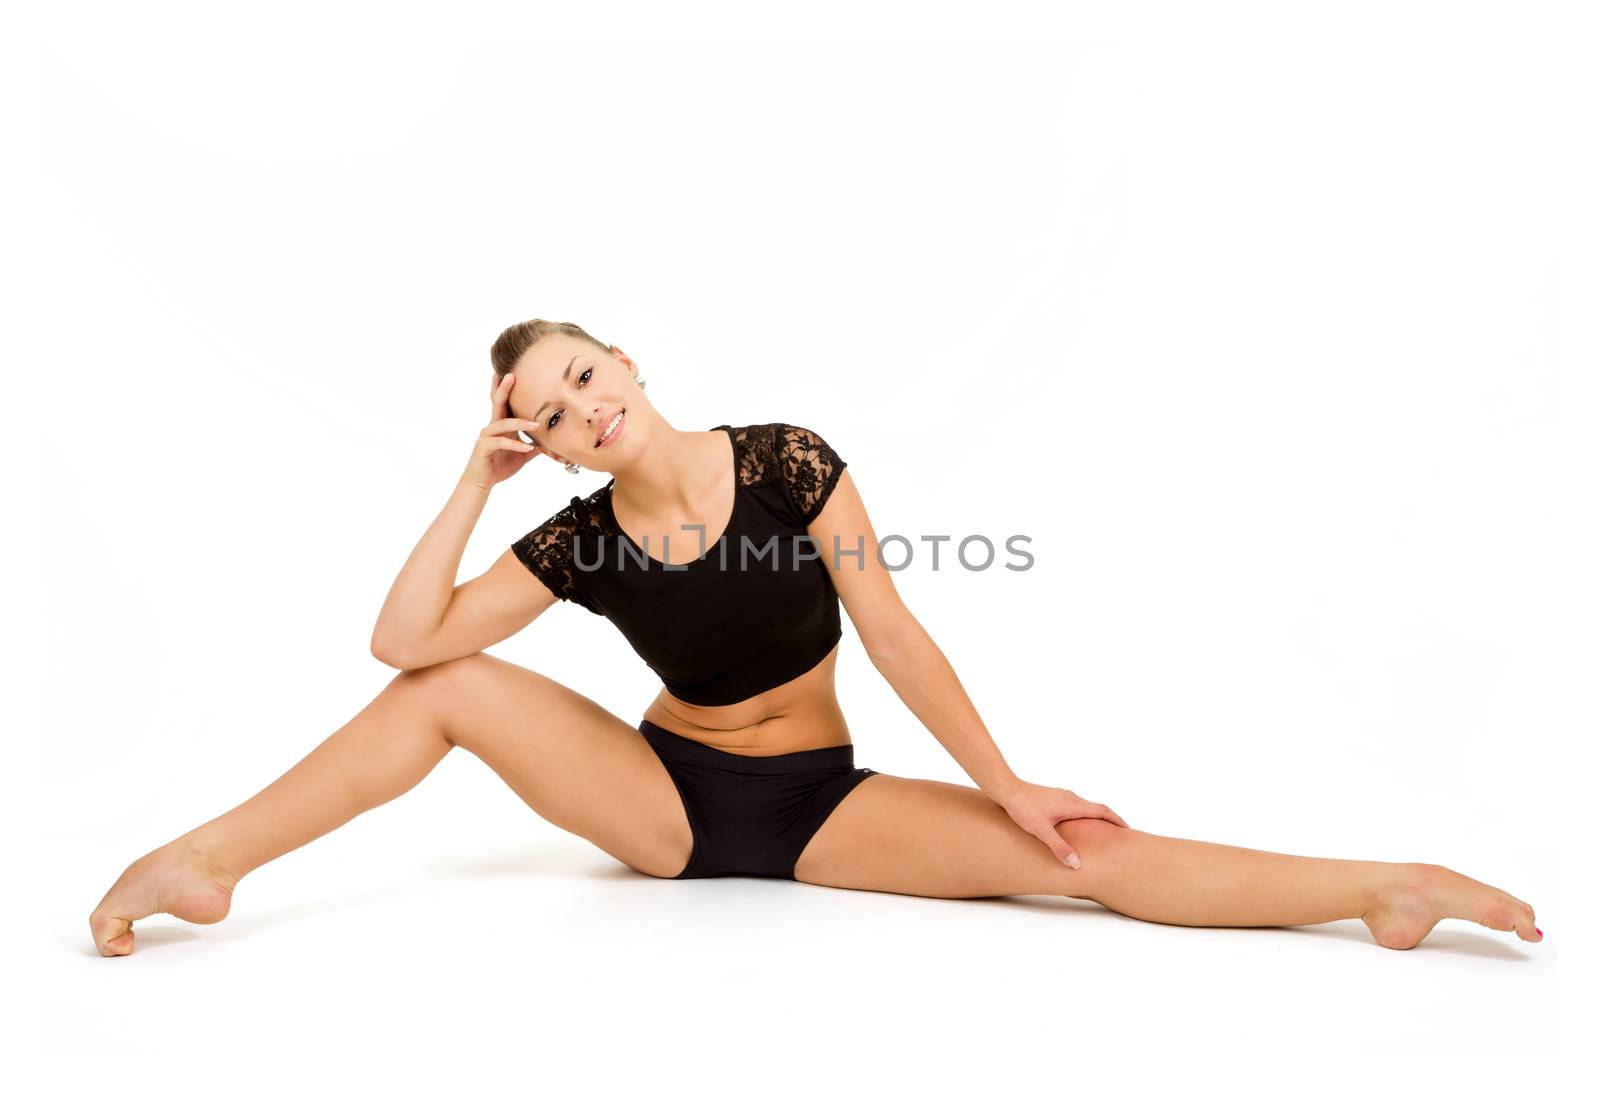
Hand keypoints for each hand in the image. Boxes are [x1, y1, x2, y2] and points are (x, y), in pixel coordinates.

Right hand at [461, 372, 551, 490]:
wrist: (482, 482)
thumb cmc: (500, 465)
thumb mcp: (522, 453)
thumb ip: (535, 445)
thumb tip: (553, 442)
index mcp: (501, 425)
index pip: (504, 403)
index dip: (506, 388)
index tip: (511, 372)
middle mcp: (492, 426)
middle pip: (497, 404)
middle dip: (504, 389)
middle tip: (510, 375)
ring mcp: (487, 436)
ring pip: (502, 424)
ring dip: (520, 423)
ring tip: (535, 425)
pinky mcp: (484, 448)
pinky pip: (500, 443)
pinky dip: (515, 446)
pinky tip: (527, 448)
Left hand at [993, 780, 1128, 869]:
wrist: (1006, 789)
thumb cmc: (1023, 808)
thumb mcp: (1041, 831)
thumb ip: (1059, 847)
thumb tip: (1077, 864)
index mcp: (1073, 805)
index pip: (1103, 811)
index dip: (1117, 820)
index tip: (1128, 830)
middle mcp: (1071, 797)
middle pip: (1097, 808)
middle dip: (1110, 820)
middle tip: (1119, 833)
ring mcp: (1062, 795)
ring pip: (1086, 807)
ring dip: (1097, 817)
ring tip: (1101, 831)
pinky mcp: (1054, 797)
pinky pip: (1076, 805)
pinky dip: (1084, 814)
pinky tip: (1076, 824)